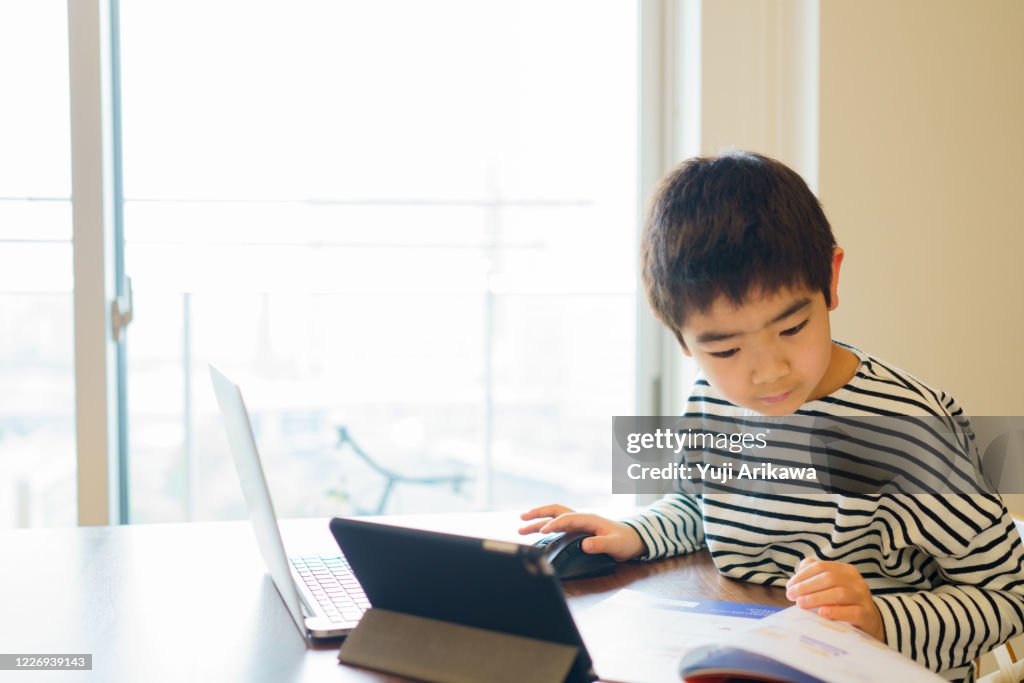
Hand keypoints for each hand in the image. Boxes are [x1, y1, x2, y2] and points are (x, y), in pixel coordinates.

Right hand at [518, 504, 645, 561]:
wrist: (634, 539)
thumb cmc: (625, 541)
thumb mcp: (616, 545)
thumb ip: (601, 545)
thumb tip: (584, 545)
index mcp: (589, 519)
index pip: (567, 518)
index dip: (554, 524)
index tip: (542, 532)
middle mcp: (581, 518)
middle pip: (556, 511)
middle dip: (538, 514)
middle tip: (522, 519)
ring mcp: (579, 523)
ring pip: (555, 517)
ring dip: (538, 520)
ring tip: (521, 527)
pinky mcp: (578, 530)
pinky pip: (558, 525)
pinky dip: (545, 527)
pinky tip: (537, 534)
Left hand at [786, 557, 885, 642]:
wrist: (870, 622)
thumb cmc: (844, 603)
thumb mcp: (831, 587)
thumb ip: (816, 576)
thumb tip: (800, 569)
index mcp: (846, 571)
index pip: (821, 567)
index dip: (802, 575)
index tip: (789, 586)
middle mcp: (856, 581)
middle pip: (829, 578)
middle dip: (806, 586)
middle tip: (791, 595)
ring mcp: (863, 598)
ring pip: (839, 593)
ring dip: (816, 598)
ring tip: (800, 604)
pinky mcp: (866, 615)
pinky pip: (851, 612)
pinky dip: (835, 612)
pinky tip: (821, 613)